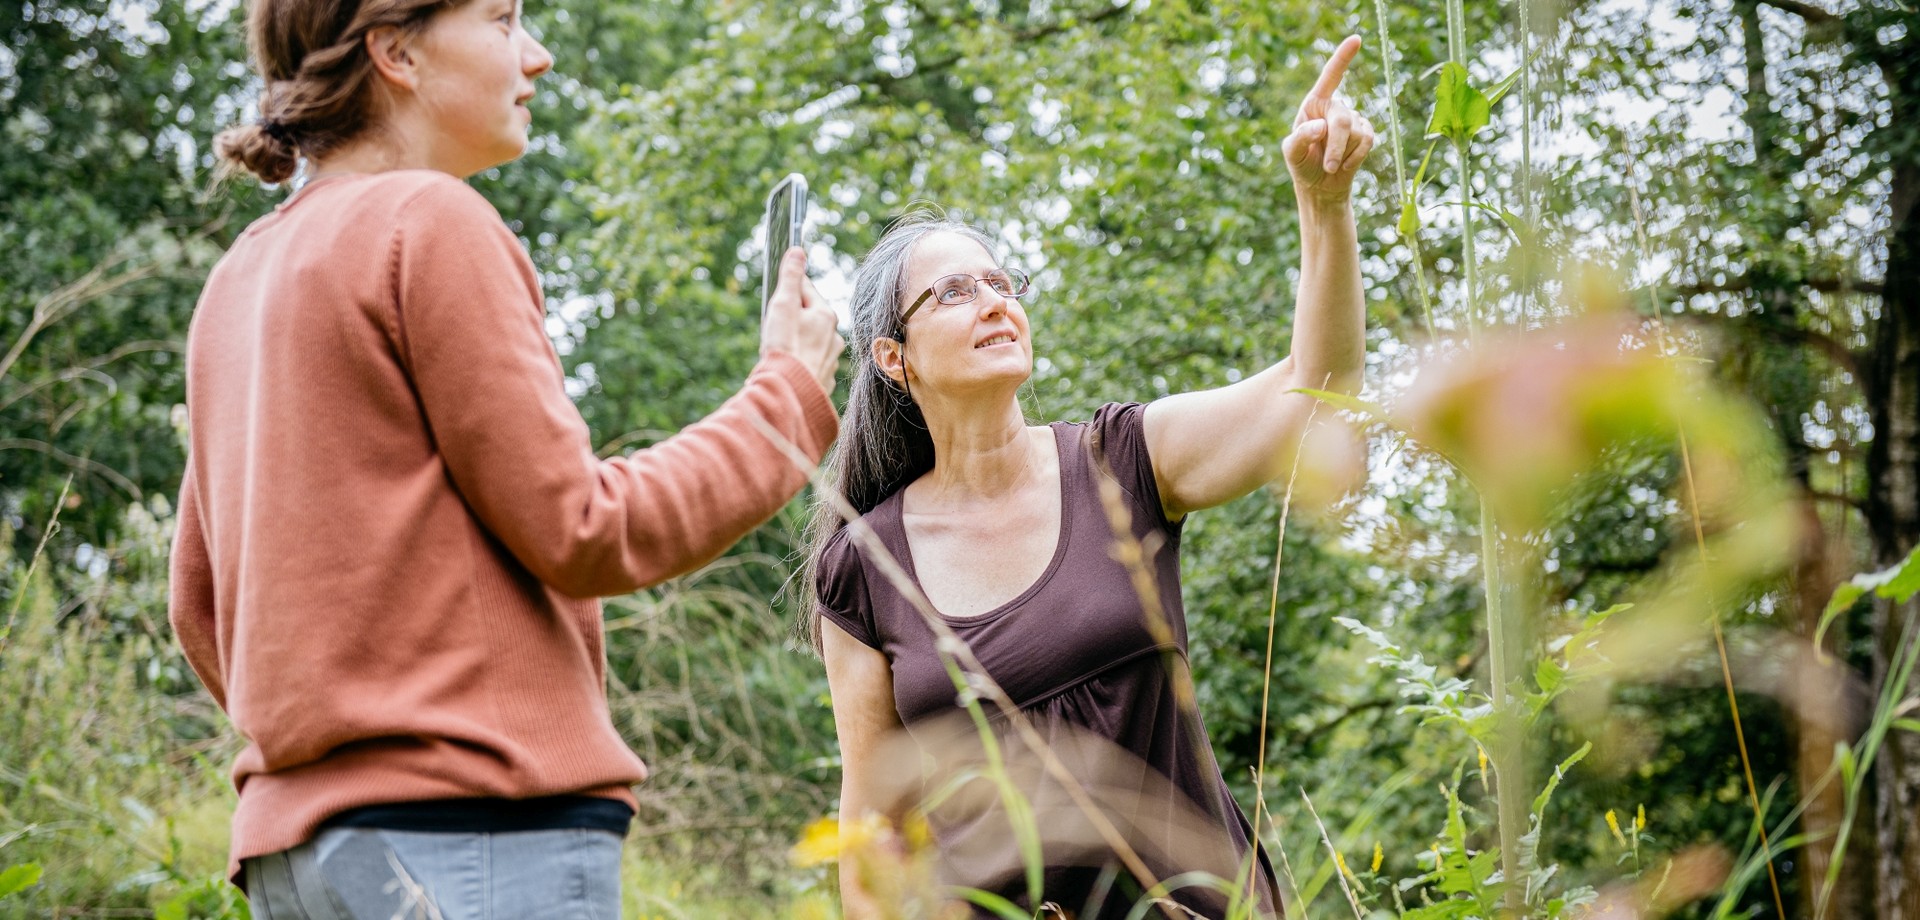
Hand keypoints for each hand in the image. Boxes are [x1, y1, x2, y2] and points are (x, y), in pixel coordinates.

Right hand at [761, 247, 845, 393]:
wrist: (790, 394)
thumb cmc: (785, 348)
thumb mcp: (783, 305)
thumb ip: (791, 278)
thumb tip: (798, 251)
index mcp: (826, 315)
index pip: (806, 291)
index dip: (787, 293)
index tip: (776, 300)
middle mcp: (834, 337)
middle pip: (808, 317)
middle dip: (790, 320)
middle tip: (774, 330)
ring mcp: (831, 359)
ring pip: (810, 342)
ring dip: (795, 342)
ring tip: (779, 352)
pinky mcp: (824, 379)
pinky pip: (810, 364)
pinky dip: (799, 363)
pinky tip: (787, 368)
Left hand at [1283, 35, 1374, 205]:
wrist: (1320, 185)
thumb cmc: (1302, 164)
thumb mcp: (1292, 153)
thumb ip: (1300, 139)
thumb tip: (1319, 126)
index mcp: (1314, 103)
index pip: (1330, 77)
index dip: (1342, 58)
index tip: (1356, 39)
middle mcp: (1334, 107)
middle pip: (1343, 120)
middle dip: (1336, 145)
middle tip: (1329, 166)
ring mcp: (1352, 119)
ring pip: (1356, 133)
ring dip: (1343, 154)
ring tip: (1331, 164)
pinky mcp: (1365, 133)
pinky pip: (1368, 140)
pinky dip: (1356, 157)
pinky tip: (1346, 164)